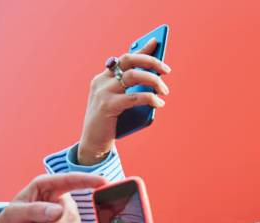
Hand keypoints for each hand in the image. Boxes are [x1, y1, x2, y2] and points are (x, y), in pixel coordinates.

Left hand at [0, 174, 105, 222]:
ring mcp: (69, 215)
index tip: (103, 182)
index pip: (70, 181)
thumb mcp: (15, 214)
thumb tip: (59, 211)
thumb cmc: (11, 220)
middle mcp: (62, 198)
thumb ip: (35, 210)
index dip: (88, 180)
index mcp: (47, 186)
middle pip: (68, 215)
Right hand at [78, 38, 171, 164]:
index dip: (142, 49)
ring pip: (134, 76)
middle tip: (166, 71)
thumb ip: (131, 90)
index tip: (157, 42)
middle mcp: (102, 81)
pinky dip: (150, 98)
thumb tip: (155, 80)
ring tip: (165, 91)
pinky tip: (159, 103)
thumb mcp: (120, 102)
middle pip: (129, 61)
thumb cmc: (110, 122)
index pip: (125, 58)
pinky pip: (134, 97)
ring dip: (154, 81)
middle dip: (150, 62)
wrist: (93, 143)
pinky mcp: (108, 106)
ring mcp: (103, 92)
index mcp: (103, 77)